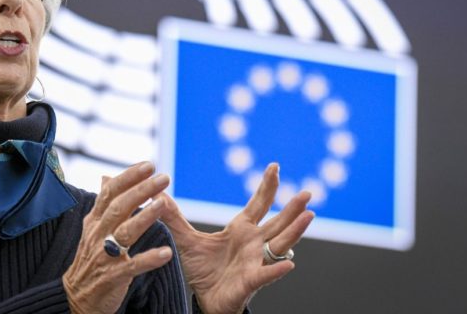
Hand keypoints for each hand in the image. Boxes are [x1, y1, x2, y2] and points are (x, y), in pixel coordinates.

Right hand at [63, 161, 173, 313]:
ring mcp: (104, 255)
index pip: (110, 193)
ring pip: (124, 232)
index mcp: (95, 221)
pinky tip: (166, 253)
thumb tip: (106, 177)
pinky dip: (148, 259)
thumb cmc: (90, 259)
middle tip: (163, 178)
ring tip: (163, 204)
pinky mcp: (112, 277)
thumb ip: (103, 204)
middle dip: (141, 190)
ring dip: (144, 217)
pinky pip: (132, 266)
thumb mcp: (93, 228)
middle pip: (119, 207)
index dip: (128, 177)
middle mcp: (98, 234)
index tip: (148, 165)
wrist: (76, 297)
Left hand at [160, 163, 313, 313]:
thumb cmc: (203, 270)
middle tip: (308, 193)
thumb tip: (157, 194)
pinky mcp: (251, 281)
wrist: (205, 301)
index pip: (259, 204)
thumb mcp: (186, 240)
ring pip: (280, 244)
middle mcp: (254, 243)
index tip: (275, 166)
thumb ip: (173, 217)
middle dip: (292, 208)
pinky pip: (266, 274)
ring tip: (309, 216)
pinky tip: (290, 263)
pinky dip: (277, 269)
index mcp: (242, 229)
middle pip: (277, 222)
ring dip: (295, 231)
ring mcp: (256, 261)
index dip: (268, 186)